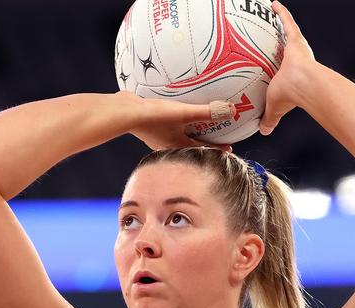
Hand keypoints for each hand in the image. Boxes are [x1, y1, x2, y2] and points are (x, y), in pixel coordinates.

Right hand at [116, 91, 233, 150]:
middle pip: (190, 145)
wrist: (123, 113)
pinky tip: (172, 112)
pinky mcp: (148, 126)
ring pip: (177, 136)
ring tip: (195, 124)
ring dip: (188, 132)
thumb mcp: (184, 113)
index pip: (203, 149)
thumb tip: (231, 110)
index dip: (216, 149)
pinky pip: (166, 125)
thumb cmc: (153, 116)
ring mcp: (156, 136)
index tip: (228, 148)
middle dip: (202, 141)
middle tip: (214, 135)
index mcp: (178, 146)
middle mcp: (168, 145)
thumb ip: (207, 112)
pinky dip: (174, 122)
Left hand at [260, 0, 315, 135]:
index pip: (285, 69)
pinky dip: (280, 12)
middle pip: (288, 48)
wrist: (303, 84)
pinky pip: (286, 21)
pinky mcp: (295, 39)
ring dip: (281, 23)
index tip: (278, 64)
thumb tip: (264, 131)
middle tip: (275, 37)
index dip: (281, 65)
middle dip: (282, 43)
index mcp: (292, 75)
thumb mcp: (274, 106)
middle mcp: (296, 60)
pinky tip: (271, 3)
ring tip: (271, 14)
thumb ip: (269, 118)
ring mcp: (297, 49)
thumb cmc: (289, 96)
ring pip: (288, 32)